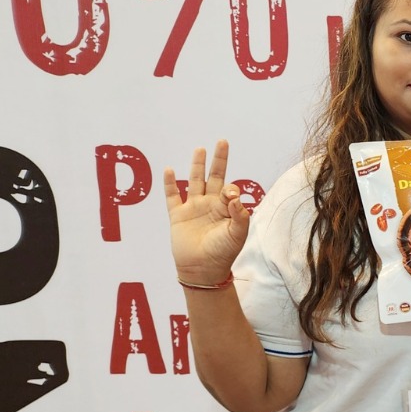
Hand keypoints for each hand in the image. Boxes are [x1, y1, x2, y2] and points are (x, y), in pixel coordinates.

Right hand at [163, 140, 250, 283]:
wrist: (202, 270)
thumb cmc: (223, 253)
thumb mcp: (237, 234)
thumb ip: (239, 215)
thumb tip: (235, 196)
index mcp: (226, 208)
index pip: (229, 189)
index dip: (230, 189)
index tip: (229, 196)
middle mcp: (210, 205)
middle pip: (214, 177)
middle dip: (219, 160)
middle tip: (222, 142)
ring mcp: (193, 208)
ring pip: (195, 181)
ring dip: (197, 165)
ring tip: (200, 149)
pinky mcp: (177, 215)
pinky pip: (172, 196)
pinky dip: (170, 183)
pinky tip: (171, 170)